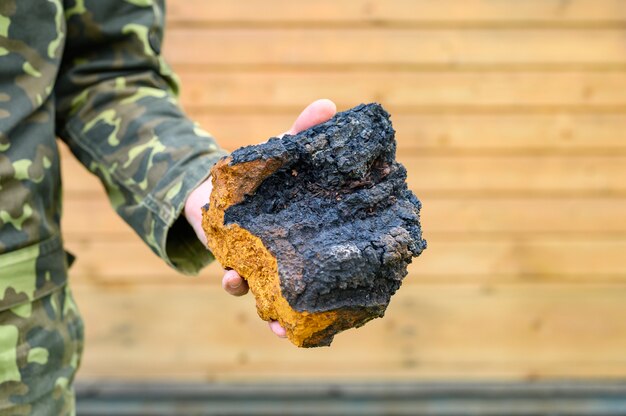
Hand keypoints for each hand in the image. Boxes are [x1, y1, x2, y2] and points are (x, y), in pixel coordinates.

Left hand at [185, 99, 336, 337]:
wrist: (210, 187)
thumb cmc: (256, 174)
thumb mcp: (280, 151)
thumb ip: (301, 131)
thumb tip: (327, 105)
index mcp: (309, 230)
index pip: (339, 249)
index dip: (355, 262)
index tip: (380, 276)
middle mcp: (292, 254)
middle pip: (311, 283)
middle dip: (321, 301)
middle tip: (337, 311)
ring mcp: (264, 263)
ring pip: (275, 293)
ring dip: (276, 306)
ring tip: (276, 315)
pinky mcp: (233, 262)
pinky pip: (236, 283)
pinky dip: (234, 284)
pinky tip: (232, 279)